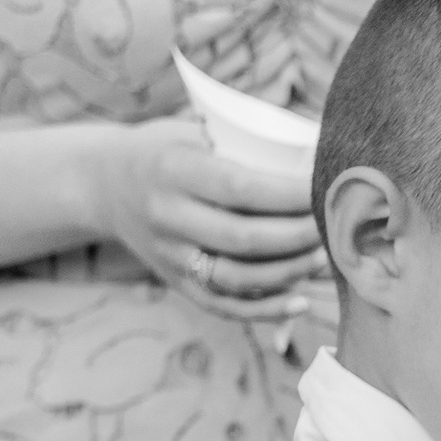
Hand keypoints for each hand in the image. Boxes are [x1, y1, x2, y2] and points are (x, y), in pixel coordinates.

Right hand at [86, 119, 325, 322]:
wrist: (103, 183)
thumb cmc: (166, 149)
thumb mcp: (191, 130)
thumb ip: (239, 143)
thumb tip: (315, 148)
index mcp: (174, 170)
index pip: (241, 188)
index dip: (290, 194)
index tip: (327, 186)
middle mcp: (168, 216)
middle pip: (245, 238)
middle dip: (300, 236)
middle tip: (336, 226)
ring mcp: (171, 255)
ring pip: (238, 278)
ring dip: (289, 273)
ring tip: (326, 258)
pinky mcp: (176, 282)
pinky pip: (223, 305)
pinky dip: (265, 310)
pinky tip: (300, 302)